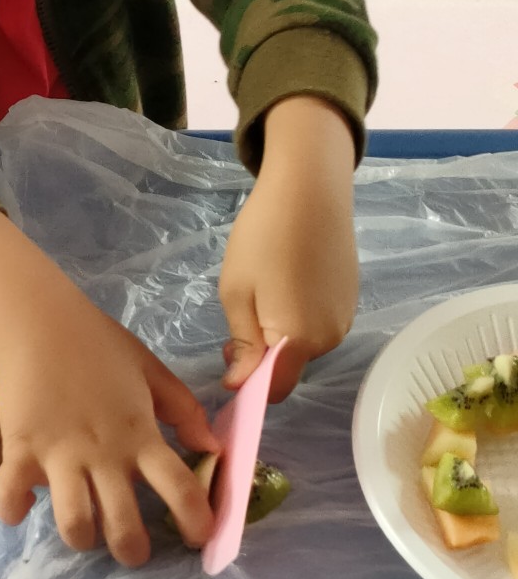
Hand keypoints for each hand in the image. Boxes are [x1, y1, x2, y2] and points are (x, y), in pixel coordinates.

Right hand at [0, 212, 218, 565]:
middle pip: (124, 523)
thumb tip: (211, 448)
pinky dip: (14, 509)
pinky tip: (22, 506)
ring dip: (81, 537)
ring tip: (84, 531)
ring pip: (73, 522)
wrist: (39, 321)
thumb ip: (183, 409)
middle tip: (133, 551)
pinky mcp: (20, 449)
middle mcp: (104, 453)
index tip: (201, 538)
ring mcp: (60, 455)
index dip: (197, 520)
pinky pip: (11, 495)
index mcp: (141, 434)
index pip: (180, 487)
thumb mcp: (152, 370)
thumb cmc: (99, 344)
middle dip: (133, 550)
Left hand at [219, 95, 358, 401]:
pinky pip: (317, 322)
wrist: (311, 188)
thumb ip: (244, 344)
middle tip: (238, 317)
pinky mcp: (350, 297)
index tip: (229, 361)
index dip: (250, 385)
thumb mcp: (237, 292)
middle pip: (289, 366)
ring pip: (303, 344)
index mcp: (298, 340)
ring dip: (280, 333)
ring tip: (263, 290)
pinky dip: (298, 315)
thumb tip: (240, 386)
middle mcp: (329, 338)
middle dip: (262, 355)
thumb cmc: (264, 237)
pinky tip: (286, 280)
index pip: (275, 390)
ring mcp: (344, 317)